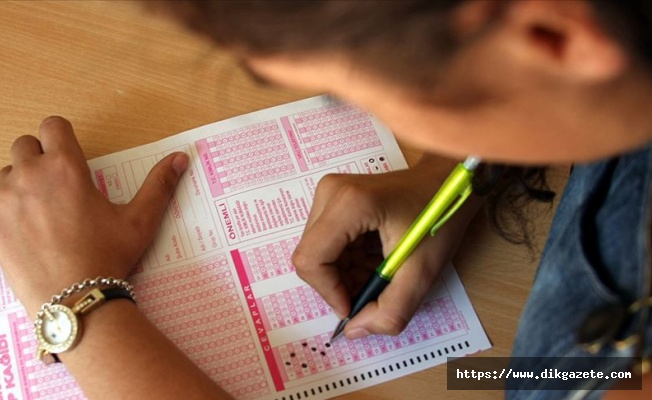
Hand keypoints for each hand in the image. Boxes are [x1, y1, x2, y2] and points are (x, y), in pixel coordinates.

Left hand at [0, 116, 187, 315]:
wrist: (73, 299)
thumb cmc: (108, 257)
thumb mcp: (140, 221)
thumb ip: (159, 184)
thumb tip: (181, 157)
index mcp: (66, 168)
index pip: (53, 125)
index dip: (62, 136)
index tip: (70, 154)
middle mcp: (30, 176)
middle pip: (25, 144)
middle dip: (40, 157)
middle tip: (58, 183)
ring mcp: (3, 201)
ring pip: (5, 173)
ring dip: (19, 180)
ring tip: (40, 207)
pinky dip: (6, 206)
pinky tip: (24, 227)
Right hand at [292, 155, 479, 338]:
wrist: (447, 182)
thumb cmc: (440, 216)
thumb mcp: (422, 272)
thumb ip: (391, 311)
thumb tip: (355, 329)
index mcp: (350, 204)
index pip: (311, 260)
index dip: (329, 292)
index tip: (354, 306)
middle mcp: (331, 193)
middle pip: (313, 258)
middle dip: (340, 284)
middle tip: (375, 289)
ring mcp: (330, 193)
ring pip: (318, 254)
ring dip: (346, 274)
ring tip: (380, 271)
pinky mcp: (333, 199)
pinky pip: (327, 244)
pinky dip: (348, 262)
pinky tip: (375, 258)